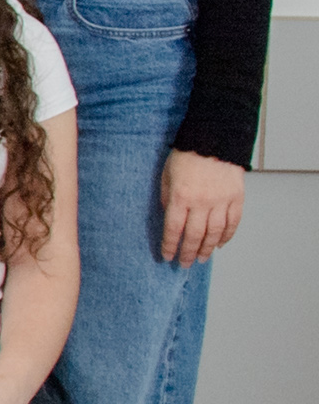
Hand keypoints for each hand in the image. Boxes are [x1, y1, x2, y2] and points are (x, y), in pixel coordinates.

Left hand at [160, 151, 246, 265]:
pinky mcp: (236, 198)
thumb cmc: (186, 155)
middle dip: (188, 252)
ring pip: (215, 233)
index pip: (173, 229)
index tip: (167, 256)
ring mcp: (221, 201)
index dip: (170, 245)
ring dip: (207, 248)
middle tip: (184, 264)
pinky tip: (219, 244)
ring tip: (202, 259)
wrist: (214, 139)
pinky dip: (227, 236)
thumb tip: (169, 217)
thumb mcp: (166, 175)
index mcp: (181, 197)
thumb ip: (167, 198)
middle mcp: (202, 202)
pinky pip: (233, 222)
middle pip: (194, 235)